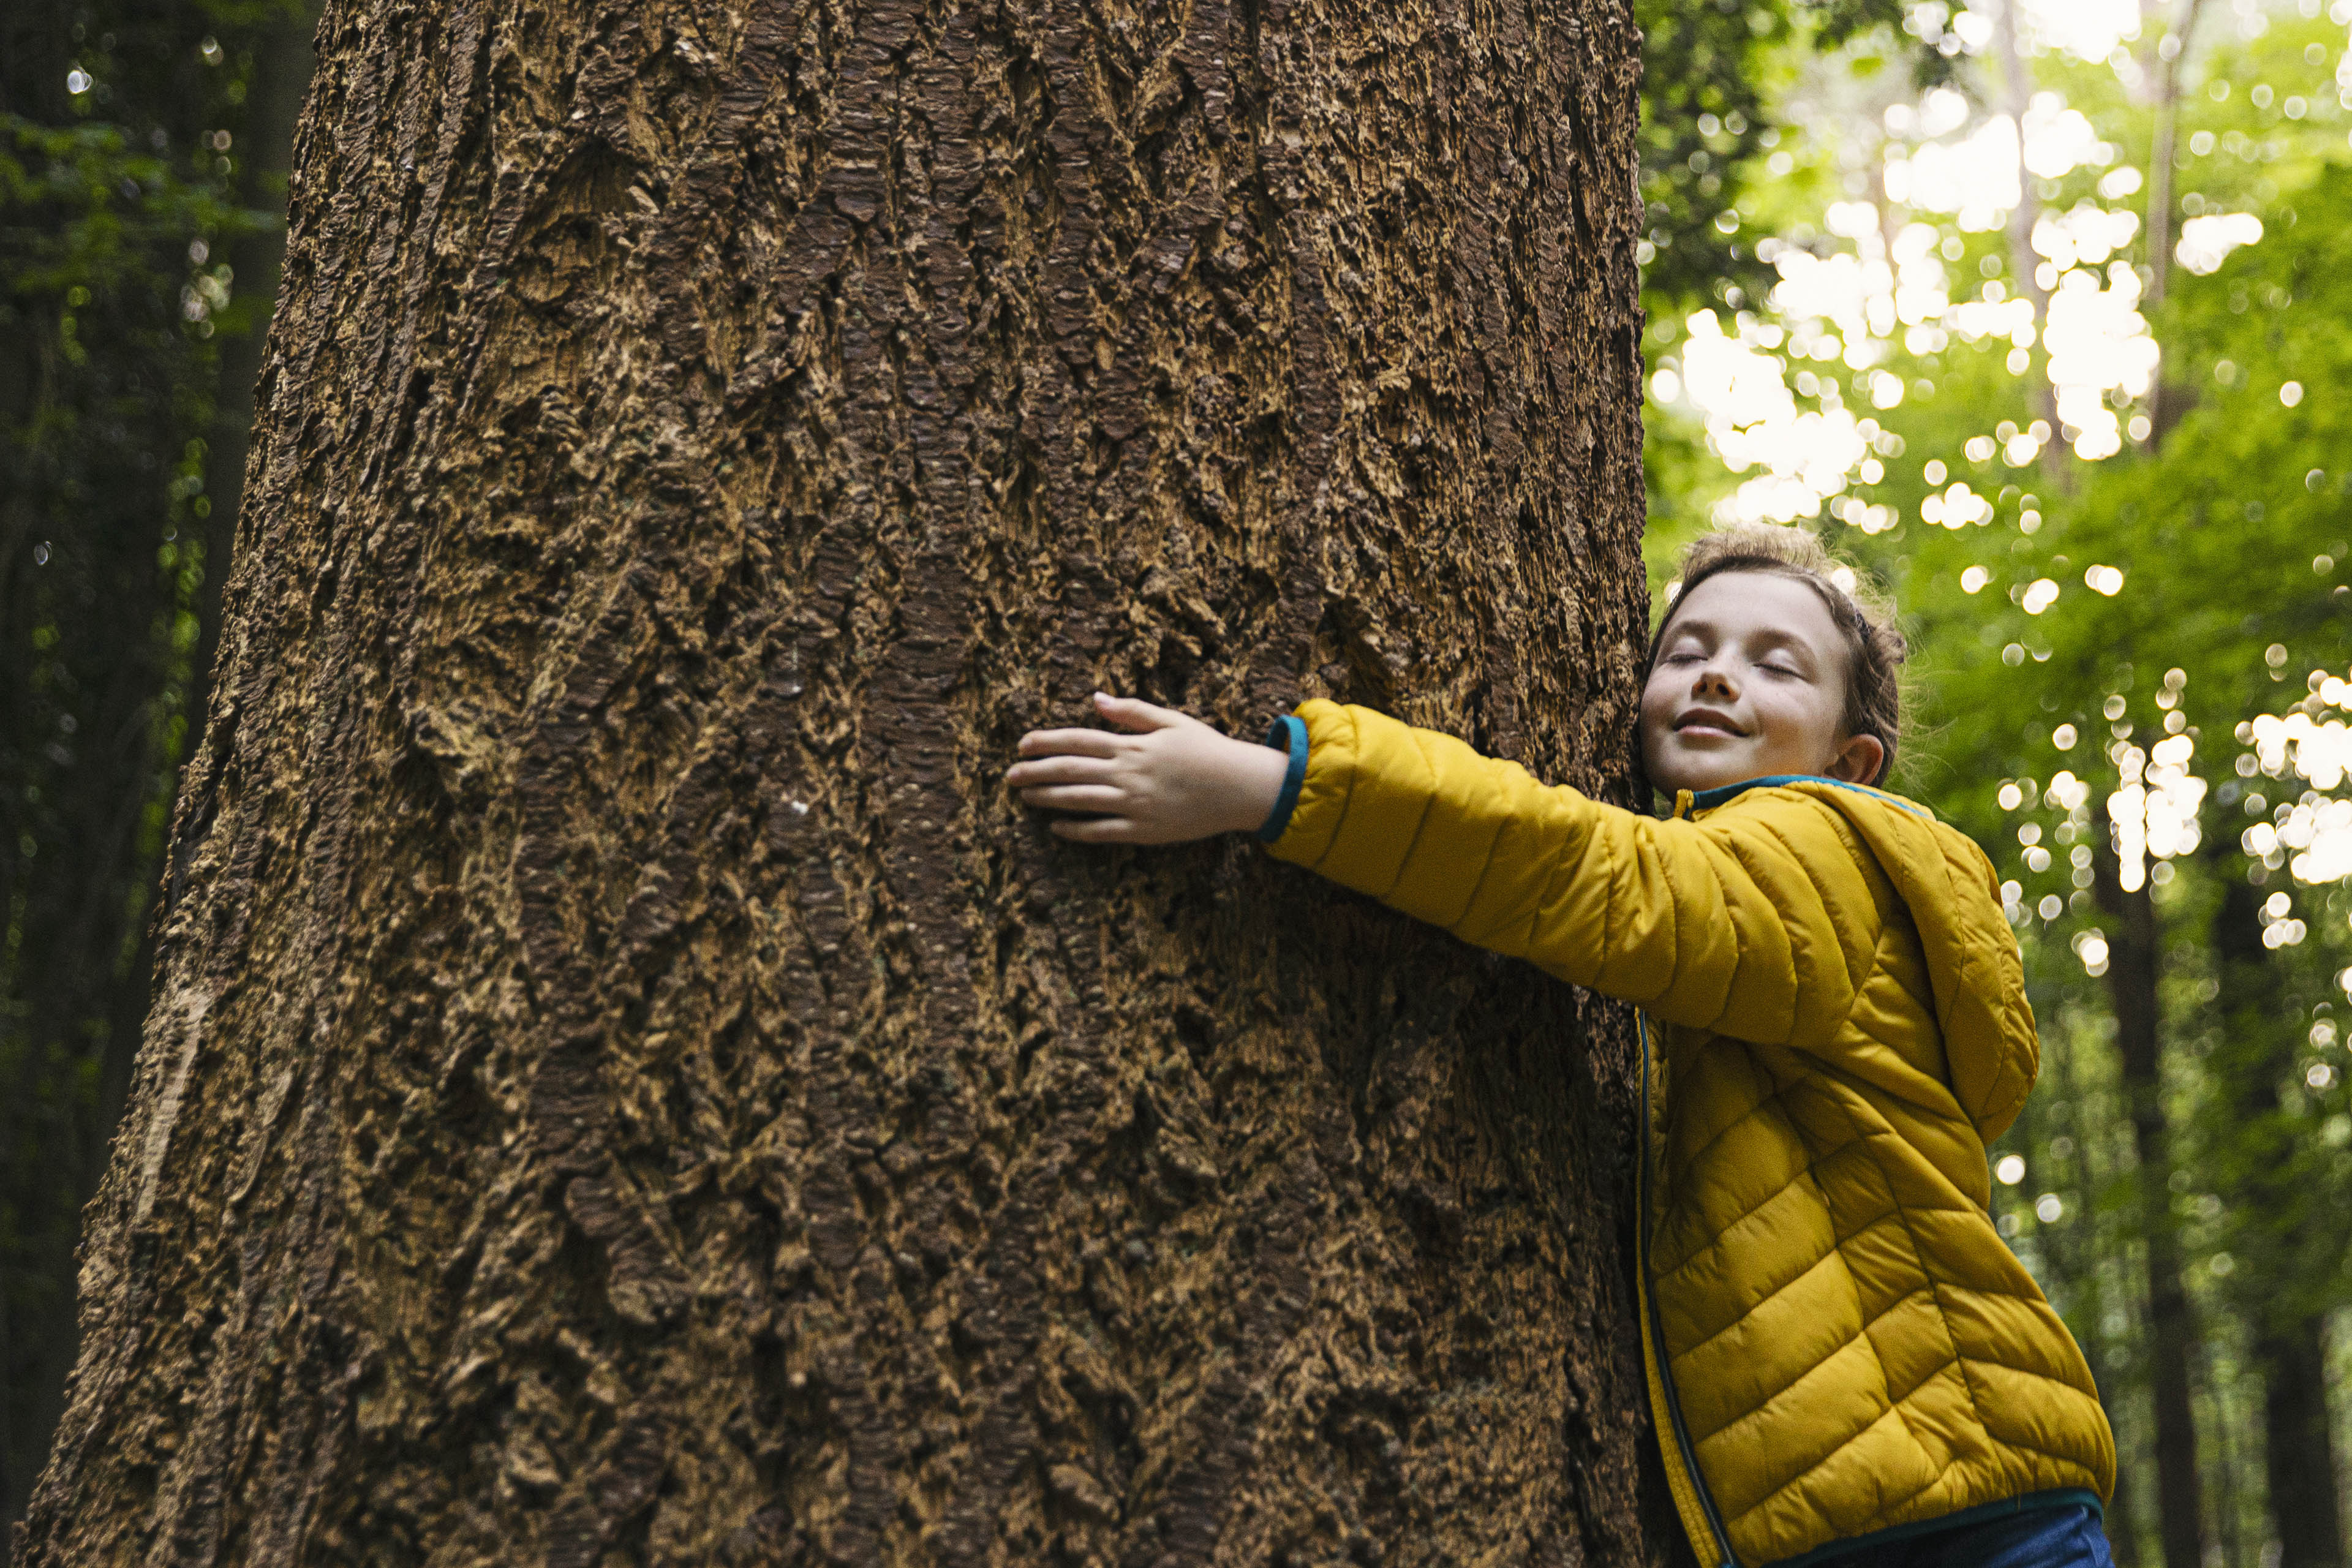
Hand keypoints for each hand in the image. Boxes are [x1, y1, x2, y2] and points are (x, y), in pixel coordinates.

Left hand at [1008, 693, 1289, 844]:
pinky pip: (1101, 831)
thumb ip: (1132, 711)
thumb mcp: (1172, 721)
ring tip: (1025, 797)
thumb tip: (1097, 698)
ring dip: (1048, 798)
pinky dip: (1076, 829)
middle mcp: (1127, 773)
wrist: (1240, 787)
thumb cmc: (1208, 751)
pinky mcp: (1143, 830)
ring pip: (1079, 800)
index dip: (1047, 742)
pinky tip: (1057, 827)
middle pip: (1070, 771)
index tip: (1022, 744)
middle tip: (1010, 776)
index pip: (1078, 740)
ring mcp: (1134, 803)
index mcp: (1132, 745)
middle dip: (1036, 772)